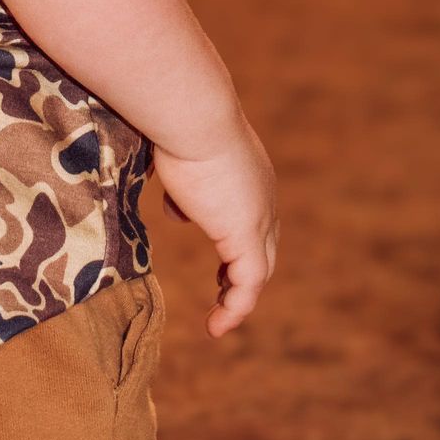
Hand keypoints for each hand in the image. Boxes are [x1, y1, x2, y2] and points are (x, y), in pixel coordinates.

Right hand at [152, 120, 278, 338]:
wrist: (193, 114)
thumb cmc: (177, 122)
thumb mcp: (178, 157)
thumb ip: (180, 185)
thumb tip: (176, 210)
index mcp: (250, 174)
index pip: (251, 217)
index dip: (237, 242)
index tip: (218, 262)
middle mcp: (263, 196)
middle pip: (263, 247)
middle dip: (243, 272)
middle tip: (224, 291)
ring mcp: (258, 217)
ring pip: (257, 270)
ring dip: (238, 296)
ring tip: (221, 319)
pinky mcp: (245, 236)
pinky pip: (247, 285)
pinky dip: (235, 308)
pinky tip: (216, 326)